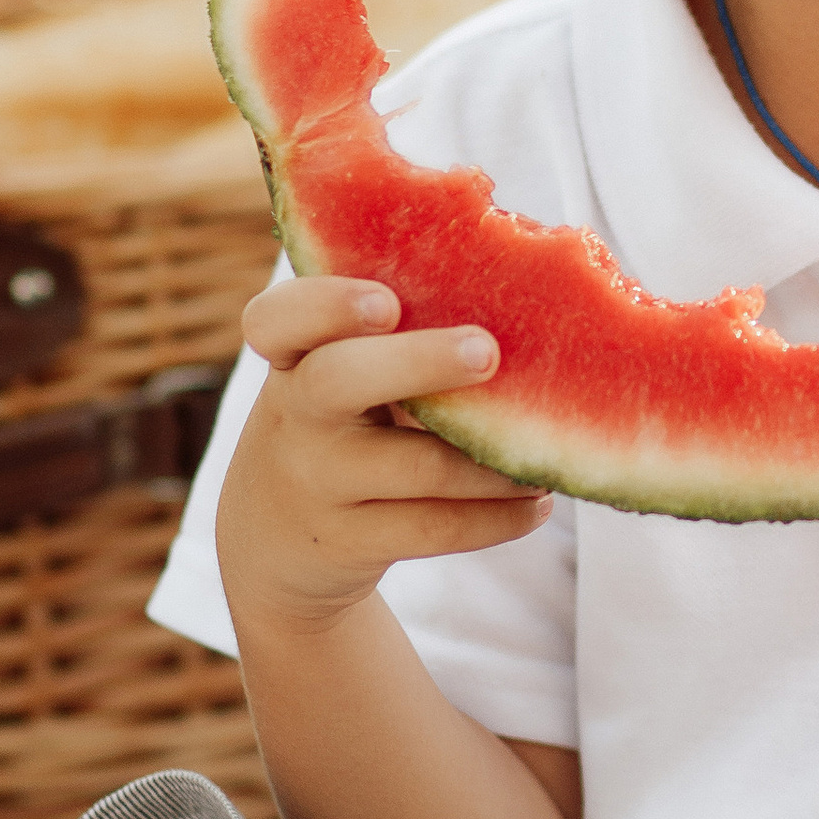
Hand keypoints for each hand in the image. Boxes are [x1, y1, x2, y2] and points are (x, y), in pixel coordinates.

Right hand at [215, 276, 547, 639]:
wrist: (273, 536)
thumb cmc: (339, 420)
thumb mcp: (337, 372)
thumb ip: (398, 331)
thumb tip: (528, 278)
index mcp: (295, 355)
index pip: (279, 318)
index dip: (327, 305)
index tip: (386, 302)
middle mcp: (298, 414)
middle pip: (340, 379)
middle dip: (418, 361)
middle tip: (486, 351)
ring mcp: (318, 481)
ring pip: (415, 465)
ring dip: (492, 462)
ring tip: (544, 454)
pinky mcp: (349, 540)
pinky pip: (433, 527)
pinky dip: (495, 516)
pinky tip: (535, 502)